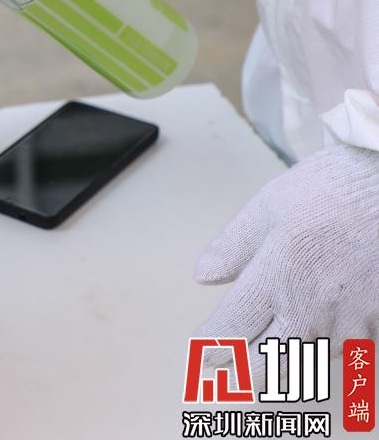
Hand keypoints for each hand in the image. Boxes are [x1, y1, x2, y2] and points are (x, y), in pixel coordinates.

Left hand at [193, 144, 378, 380]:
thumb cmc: (329, 192)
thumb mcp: (268, 208)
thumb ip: (233, 247)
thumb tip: (203, 276)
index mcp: (275, 277)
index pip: (230, 331)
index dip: (212, 346)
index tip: (203, 350)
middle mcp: (310, 309)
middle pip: (268, 367)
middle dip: (246, 373)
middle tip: (233, 368)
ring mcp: (347, 322)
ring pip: (308, 362)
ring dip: (289, 358)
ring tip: (276, 345)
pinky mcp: (376, 325)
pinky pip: (346, 350)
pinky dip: (328, 345)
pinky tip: (321, 325)